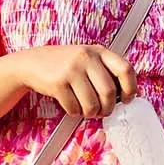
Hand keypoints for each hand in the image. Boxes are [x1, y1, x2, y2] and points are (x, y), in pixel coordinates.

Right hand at [12, 43, 134, 118]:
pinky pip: (74, 108)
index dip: (130, 88)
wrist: (32, 63)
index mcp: (99, 51)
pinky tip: (72, 105)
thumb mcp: (88, 60)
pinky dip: (75, 112)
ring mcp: (71, 69)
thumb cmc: (66, 65)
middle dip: (108, 108)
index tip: (127, 99)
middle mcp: (86, 57)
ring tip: (87, 110)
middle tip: (103, 111)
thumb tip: (127, 96)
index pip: (125, 69)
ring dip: (91, 113)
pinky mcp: (58, 83)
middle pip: (109, 92)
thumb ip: (106, 72)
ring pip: (92, 104)